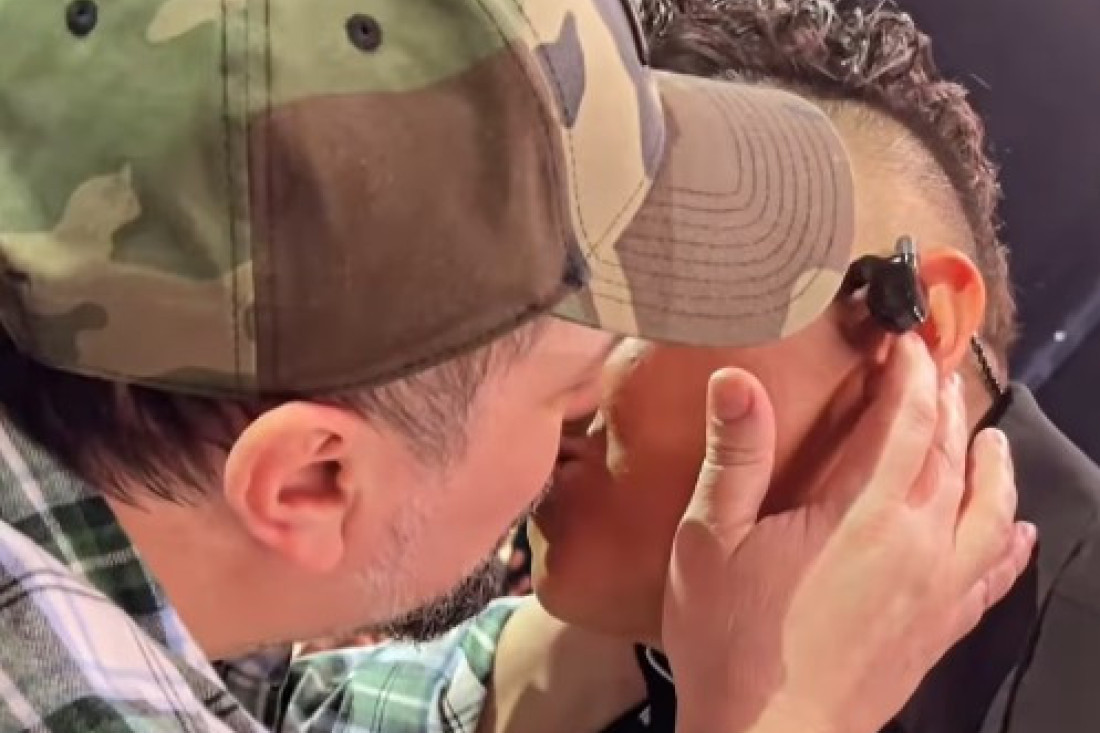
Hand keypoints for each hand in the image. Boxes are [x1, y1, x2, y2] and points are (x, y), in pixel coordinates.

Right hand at [663, 334, 1034, 732]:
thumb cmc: (730, 641)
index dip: (909, 370)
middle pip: (949, 454)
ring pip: (985, 509)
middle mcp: (919, 543)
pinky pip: (991, 576)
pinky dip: (1006, 545)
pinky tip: (1013, 531)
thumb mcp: (710, 540)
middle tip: (933, 367)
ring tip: (989, 436)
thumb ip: (734, 456)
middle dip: (943, 403)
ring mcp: (936, 590)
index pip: (907, 419)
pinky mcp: (938, 630)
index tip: (903, 336)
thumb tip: (738, 379)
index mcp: (865, 512)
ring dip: (988, 464)